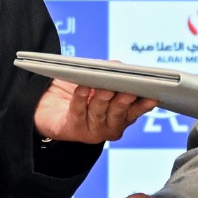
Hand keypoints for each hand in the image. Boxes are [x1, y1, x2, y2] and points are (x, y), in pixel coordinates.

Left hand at [33, 78, 156, 143]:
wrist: (47, 104)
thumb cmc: (79, 90)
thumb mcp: (98, 78)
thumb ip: (111, 72)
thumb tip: (119, 66)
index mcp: (120, 117)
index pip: (134, 111)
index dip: (143, 105)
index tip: (150, 96)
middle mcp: (108, 127)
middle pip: (118, 113)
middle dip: (123, 101)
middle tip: (128, 90)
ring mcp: (90, 131)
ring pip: (98, 113)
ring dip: (102, 99)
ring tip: (105, 87)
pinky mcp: (71, 129)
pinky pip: (77, 112)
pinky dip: (80, 99)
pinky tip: (82, 89)